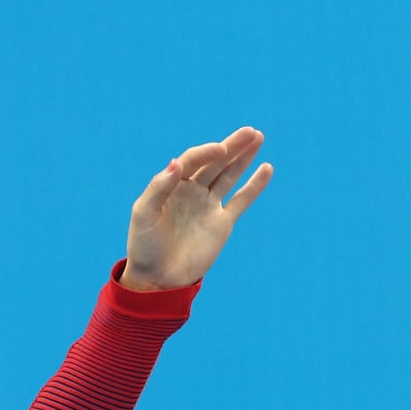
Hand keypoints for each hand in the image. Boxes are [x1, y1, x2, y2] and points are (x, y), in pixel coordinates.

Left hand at [119, 127, 271, 291]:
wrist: (157, 278)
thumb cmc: (145, 245)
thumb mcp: (144, 214)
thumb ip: (159, 188)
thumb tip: (176, 162)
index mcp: (171, 185)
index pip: (192, 161)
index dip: (206, 152)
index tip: (220, 149)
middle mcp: (191, 191)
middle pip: (215, 162)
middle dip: (232, 146)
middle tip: (250, 131)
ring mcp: (208, 205)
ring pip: (229, 175)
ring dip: (243, 157)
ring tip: (258, 137)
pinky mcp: (222, 223)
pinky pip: (241, 200)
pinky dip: (254, 186)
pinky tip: (266, 169)